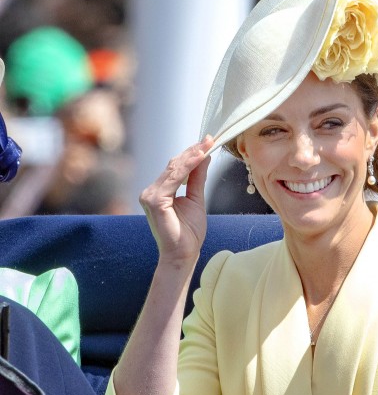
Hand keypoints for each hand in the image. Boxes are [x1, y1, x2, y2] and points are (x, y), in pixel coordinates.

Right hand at [139, 135, 213, 264]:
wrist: (183, 255)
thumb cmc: (188, 233)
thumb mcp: (196, 200)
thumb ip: (197, 179)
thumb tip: (204, 157)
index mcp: (160, 192)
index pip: (176, 168)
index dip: (192, 154)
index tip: (208, 141)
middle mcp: (151, 191)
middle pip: (174, 166)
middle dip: (193, 152)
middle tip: (210, 139)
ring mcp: (150, 195)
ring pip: (173, 170)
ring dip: (191, 156)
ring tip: (207, 145)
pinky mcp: (153, 201)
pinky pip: (173, 179)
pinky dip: (187, 168)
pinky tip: (199, 158)